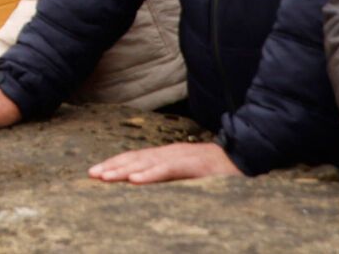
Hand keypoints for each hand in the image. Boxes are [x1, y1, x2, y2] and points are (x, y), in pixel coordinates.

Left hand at [88, 141, 240, 183]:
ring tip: (105, 177)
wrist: (247, 157)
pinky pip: (168, 170)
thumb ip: (171, 177)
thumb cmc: (218, 171)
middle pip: (136, 159)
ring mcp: (182, 157)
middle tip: (91, 175)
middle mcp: (171, 153)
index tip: (95, 173)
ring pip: (147, 163)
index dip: (115, 164)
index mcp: (168, 155)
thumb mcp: (190, 175)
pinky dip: (150, 174)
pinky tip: (135, 180)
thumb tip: (147, 185)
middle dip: (112, 166)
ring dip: (124, 169)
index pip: (136, 158)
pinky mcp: (194, 164)